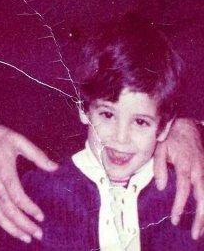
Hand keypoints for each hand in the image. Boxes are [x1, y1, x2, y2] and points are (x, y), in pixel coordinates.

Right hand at [0, 125, 56, 242]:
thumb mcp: (18, 140)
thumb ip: (37, 154)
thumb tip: (54, 168)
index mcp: (3, 170)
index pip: (16, 196)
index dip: (29, 208)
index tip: (41, 217)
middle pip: (7, 209)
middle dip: (22, 225)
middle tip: (37, 234)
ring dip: (10, 228)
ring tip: (25, 237)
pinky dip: (0, 220)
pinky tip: (10, 226)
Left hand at [153, 117, 203, 238]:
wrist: (187, 126)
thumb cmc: (170, 138)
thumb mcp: (159, 148)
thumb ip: (159, 168)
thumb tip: (160, 187)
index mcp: (185, 167)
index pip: (183, 191)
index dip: (179, 206)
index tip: (175, 219)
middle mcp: (199, 172)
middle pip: (203, 199)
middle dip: (201, 219)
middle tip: (195, 234)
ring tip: (202, 231)